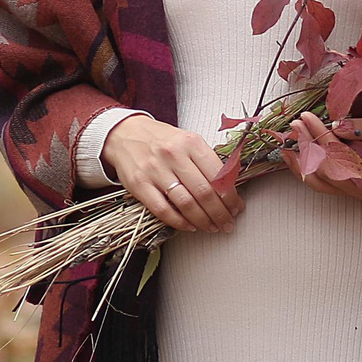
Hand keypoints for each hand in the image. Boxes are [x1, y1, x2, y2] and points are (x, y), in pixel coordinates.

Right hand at [101, 114, 244, 233]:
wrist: (125, 134)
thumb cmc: (162, 140)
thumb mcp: (187, 140)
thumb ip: (207, 161)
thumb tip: (229, 188)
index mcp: (191, 142)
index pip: (218, 175)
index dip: (230, 197)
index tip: (236, 208)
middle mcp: (174, 155)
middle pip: (204, 192)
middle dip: (220, 213)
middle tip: (228, 224)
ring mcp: (155, 170)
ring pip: (186, 204)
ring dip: (203, 220)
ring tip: (212, 227)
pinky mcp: (139, 185)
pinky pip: (163, 210)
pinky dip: (179, 222)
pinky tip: (190, 226)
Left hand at [284, 114, 361, 199]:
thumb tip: (338, 125)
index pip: (338, 157)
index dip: (320, 136)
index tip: (307, 117)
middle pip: (323, 170)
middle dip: (306, 146)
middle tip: (295, 124)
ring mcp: (354, 192)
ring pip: (317, 180)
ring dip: (300, 160)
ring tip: (286, 141)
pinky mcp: (350, 188)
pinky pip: (322, 181)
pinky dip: (307, 167)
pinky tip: (294, 155)